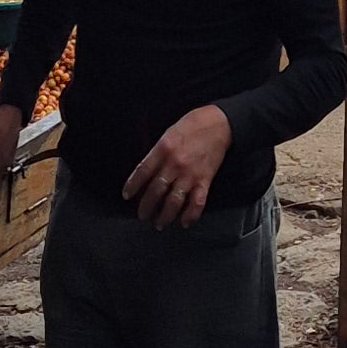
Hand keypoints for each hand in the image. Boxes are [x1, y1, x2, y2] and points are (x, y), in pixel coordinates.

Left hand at [122, 103, 234, 228]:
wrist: (219, 123)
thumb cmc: (193, 125)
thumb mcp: (168, 133)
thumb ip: (158, 152)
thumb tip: (147, 170)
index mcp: (163, 149)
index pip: (143, 171)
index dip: (133, 185)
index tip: (127, 196)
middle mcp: (174, 164)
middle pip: (156, 190)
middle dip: (147, 206)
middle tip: (142, 215)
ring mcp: (190, 174)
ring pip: (174, 201)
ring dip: (165, 215)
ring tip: (159, 224)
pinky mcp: (205, 180)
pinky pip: (197, 202)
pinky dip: (191, 215)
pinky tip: (185, 222)